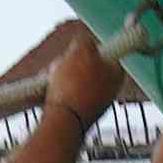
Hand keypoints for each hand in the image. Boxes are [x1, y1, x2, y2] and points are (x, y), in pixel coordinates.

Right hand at [0, 15, 116, 130]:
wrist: (63, 122)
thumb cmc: (76, 85)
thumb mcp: (82, 49)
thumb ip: (84, 41)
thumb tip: (83, 43)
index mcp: (117, 74)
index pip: (105, 53)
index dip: (88, 47)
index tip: (78, 49)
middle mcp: (108, 90)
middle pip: (85, 66)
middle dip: (67, 62)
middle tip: (60, 63)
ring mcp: (92, 104)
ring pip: (71, 79)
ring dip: (57, 75)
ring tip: (50, 78)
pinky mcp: (76, 114)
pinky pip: (63, 94)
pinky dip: (53, 90)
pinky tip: (45, 92)